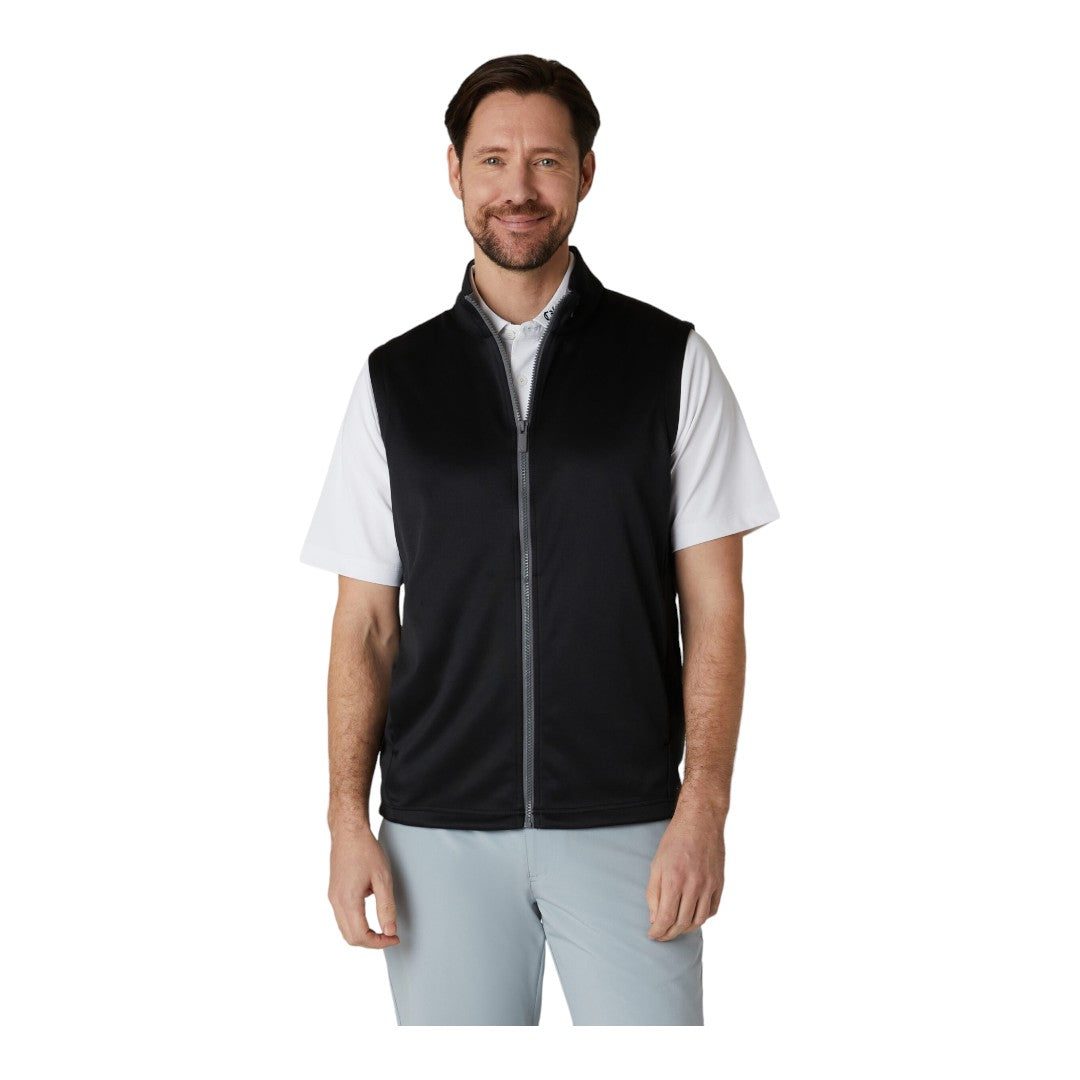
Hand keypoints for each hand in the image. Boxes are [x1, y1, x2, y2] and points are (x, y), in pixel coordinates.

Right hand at [328, 825, 399, 947]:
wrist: (348, 832)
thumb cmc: (366, 851)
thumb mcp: (382, 879)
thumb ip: (386, 907)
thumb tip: (389, 931)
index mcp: (348, 901)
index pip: (360, 936)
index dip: (379, 943)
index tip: (394, 938)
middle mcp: (336, 902)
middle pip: (350, 937)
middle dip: (370, 942)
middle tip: (389, 936)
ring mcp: (332, 897)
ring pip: (344, 929)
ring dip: (362, 934)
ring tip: (382, 928)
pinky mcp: (333, 892)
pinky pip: (342, 917)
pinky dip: (355, 923)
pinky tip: (370, 913)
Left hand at [645, 805, 724, 940]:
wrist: (701, 822)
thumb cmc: (675, 840)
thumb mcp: (656, 864)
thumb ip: (654, 892)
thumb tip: (655, 918)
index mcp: (674, 880)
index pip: (666, 918)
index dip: (658, 931)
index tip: (652, 935)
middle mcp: (694, 885)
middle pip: (682, 923)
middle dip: (670, 934)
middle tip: (662, 935)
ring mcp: (709, 886)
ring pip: (699, 920)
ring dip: (686, 929)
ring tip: (676, 928)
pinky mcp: (719, 884)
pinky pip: (712, 910)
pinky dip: (702, 918)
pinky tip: (692, 915)